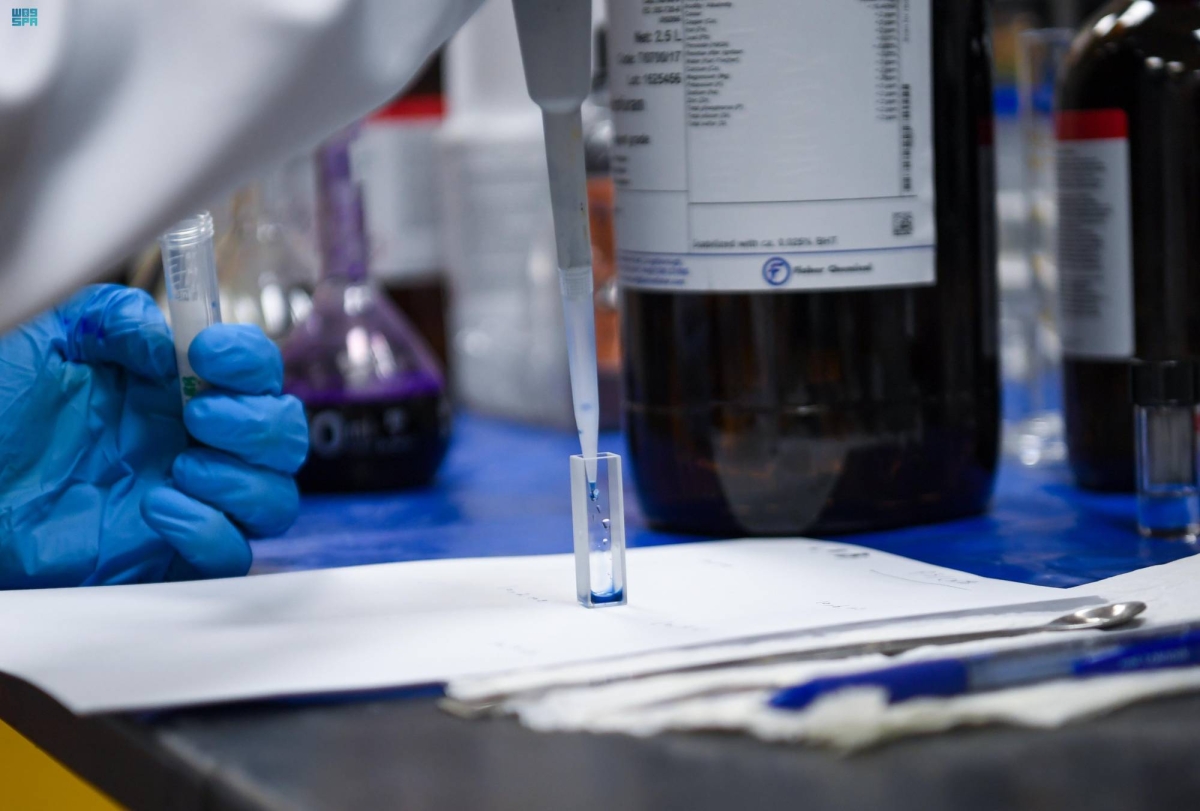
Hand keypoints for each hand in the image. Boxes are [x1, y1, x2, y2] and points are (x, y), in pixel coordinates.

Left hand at [0, 285, 308, 587]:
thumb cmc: (1, 418)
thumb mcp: (47, 342)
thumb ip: (110, 318)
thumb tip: (167, 340)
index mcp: (176, 389)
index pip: (256, 371)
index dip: (250, 360)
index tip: (208, 354)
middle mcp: (196, 445)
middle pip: (284, 436)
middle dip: (256, 424)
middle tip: (196, 416)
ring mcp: (192, 502)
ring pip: (277, 500)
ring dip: (242, 481)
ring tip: (181, 469)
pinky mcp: (172, 556)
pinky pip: (233, 556)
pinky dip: (211, 531)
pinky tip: (160, 509)